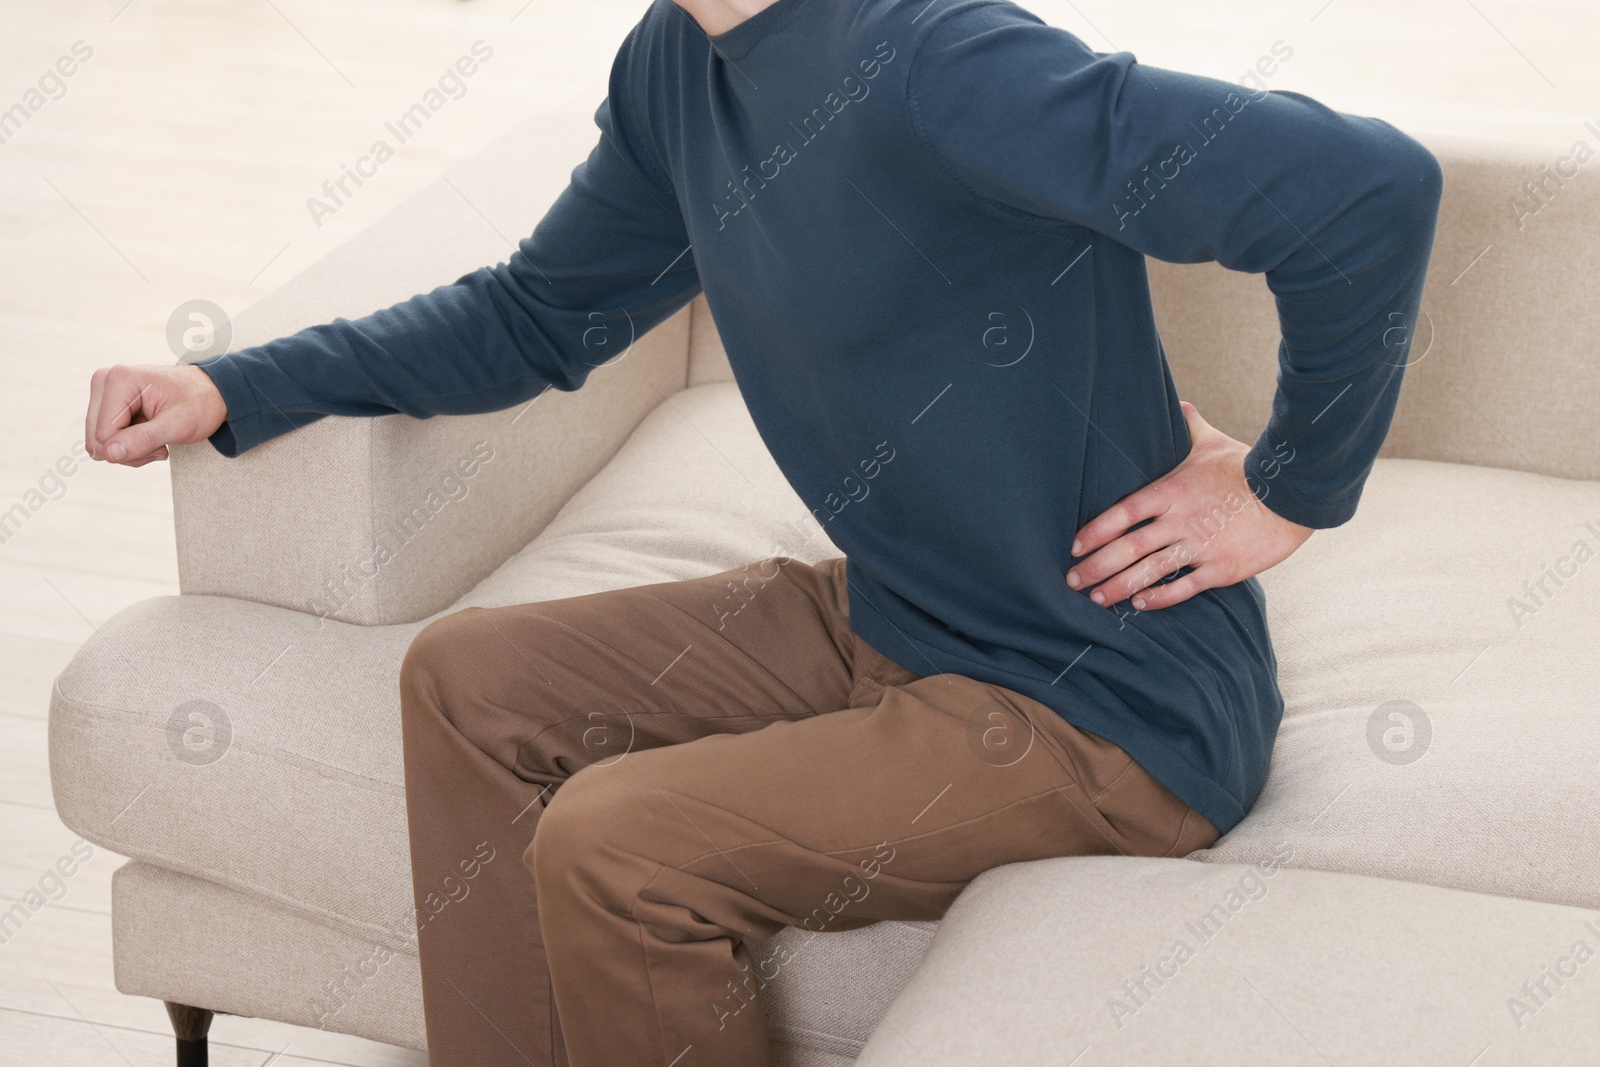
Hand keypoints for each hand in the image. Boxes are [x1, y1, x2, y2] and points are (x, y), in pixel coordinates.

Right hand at [86, 364, 228, 465]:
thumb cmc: (199, 404)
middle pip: (97, 440)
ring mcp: (102, 391)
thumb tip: (108, 454)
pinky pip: (103, 439)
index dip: (133, 448)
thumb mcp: (178, 425)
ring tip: (157, 436)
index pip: (104, 435)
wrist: (209, 392)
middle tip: (161, 443)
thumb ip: (142, 440)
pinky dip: (128, 444)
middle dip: (131, 450)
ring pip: (99, 443)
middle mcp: (103, 380)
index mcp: (119, 380)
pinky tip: (149, 433)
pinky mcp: (104, 402)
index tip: (163, 441)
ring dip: (131, 449)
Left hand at [1064, 400, 1312, 611]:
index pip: (1123, 513)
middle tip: (1072, 580)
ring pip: (1150, 571)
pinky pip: (1184, 587)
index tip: (1074, 546)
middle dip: (1096, 566)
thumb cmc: (1248, 467)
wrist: (1294, 495)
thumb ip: (1189, 427)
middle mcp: (1181, 521)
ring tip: (1096, 599)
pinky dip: (1160, 597)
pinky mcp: (1222, 568)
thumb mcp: (1213, 443)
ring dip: (1119, 586)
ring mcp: (1201, 546)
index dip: (1096, 531)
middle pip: (1128, 547)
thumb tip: (1178, 404)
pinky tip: (1140, 603)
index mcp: (1172, 491)